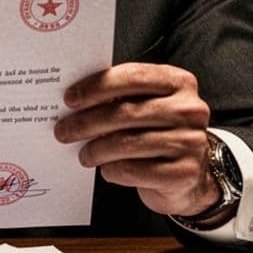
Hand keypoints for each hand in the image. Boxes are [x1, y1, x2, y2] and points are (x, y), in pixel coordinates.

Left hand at [54, 63, 220, 216]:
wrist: (190, 176)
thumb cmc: (158, 133)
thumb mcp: (148, 106)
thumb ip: (122, 97)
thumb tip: (75, 101)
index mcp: (179, 82)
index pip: (133, 76)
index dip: (97, 86)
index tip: (70, 99)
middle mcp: (190, 109)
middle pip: (126, 112)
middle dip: (86, 122)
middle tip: (63, 130)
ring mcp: (190, 142)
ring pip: (127, 143)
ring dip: (96, 150)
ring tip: (83, 155)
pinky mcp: (184, 173)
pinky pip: (134, 170)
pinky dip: (112, 170)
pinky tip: (106, 169)